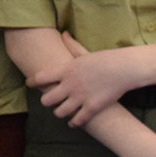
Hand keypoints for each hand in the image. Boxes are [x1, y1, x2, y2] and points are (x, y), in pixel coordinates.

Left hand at [27, 34, 147, 127]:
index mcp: (66, 70)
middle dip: (47, 101)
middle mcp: (70, 85)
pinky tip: (74, 121)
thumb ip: (71, 46)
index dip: (32, 82)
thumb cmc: (105, 59)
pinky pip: (76, 121)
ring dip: (59, 113)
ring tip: (62, 111)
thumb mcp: (84, 52)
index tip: (30, 84)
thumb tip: (63, 34)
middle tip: (51, 100)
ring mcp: (80, 97)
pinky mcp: (92, 108)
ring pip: (59, 113)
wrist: (124, 68)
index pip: (39, 78)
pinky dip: (73, 123)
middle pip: (46, 100)